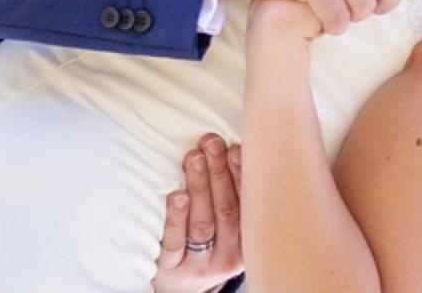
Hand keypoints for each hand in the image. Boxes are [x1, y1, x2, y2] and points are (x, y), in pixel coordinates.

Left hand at [153, 133, 243, 292]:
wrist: (180, 290)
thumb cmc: (206, 247)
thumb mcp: (226, 230)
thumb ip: (230, 197)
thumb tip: (230, 147)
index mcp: (246, 241)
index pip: (247, 205)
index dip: (241, 175)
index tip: (235, 147)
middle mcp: (228, 255)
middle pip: (225, 210)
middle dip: (218, 172)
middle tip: (210, 143)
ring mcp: (201, 265)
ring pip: (202, 224)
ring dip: (199, 186)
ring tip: (194, 159)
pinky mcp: (174, 270)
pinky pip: (175, 244)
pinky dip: (176, 218)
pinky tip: (177, 196)